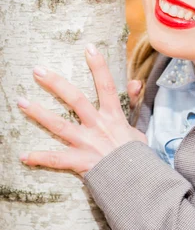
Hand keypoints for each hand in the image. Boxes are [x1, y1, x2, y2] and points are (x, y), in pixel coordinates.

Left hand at [17, 44, 146, 177]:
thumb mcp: (138, 127)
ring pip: (59, 125)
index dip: (99, 66)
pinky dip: (39, 158)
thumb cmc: (136, 156)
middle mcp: (98, 126)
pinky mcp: (80, 161)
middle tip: (37, 70)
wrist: (136, 181)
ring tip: (21, 102)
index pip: (106, 85)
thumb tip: (135, 82)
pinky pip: (56, 159)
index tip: (88, 48)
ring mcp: (87, 143)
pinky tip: (23, 156)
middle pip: (75, 99)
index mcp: (113, 116)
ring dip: (39, 113)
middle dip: (55, 83)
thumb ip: (133, 103)